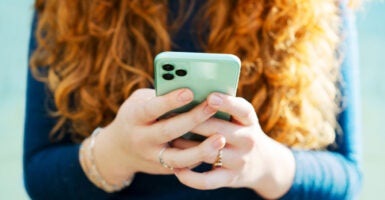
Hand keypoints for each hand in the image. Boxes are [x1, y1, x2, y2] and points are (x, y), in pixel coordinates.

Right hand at [90, 88, 225, 185]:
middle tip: (212, 106)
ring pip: (178, 158)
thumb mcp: (140, 101)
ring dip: (201, 150)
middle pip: (168, 131)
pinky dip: (201, 157)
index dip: (169, 101)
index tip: (189, 91)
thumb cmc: (137, 116)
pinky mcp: (164, 169)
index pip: (151, 109)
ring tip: (221, 139)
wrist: (120, 151)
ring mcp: (153, 158)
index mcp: (134, 118)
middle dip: (192, 119)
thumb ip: (160, 96)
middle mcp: (141, 139)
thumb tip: (194, 89)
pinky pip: (185, 165)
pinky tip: (217, 148)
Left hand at [172, 93, 294, 198]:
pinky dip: (190, 177)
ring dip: (185, 147)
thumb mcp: (240, 117)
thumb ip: (222, 107)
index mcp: (249, 120)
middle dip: (193, 122)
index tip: (210, 97)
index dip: (227, 103)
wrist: (262, 163)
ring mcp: (239, 160)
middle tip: (170, 114)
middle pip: (217, 129)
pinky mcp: (230, 178)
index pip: (242, 110)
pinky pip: (207, 180)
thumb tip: (190, 94)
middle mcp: (247, 139)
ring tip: (169, 140)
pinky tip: (177, 170)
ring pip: (208, 153)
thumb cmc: (240, 131)